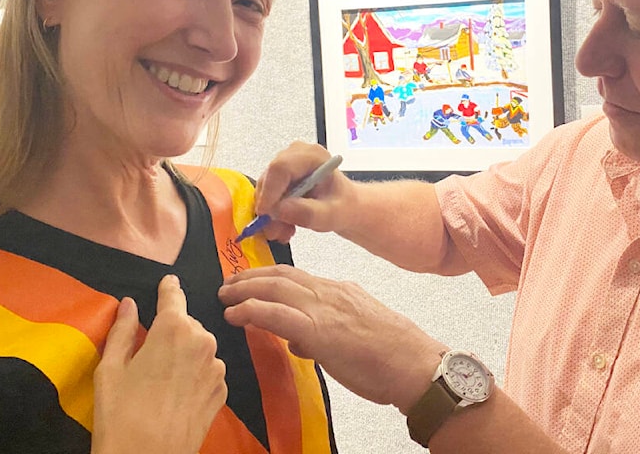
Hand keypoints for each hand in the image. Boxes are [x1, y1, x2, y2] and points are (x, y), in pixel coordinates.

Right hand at [92, 275, 226, 453]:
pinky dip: (195, 375)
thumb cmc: (121, 414)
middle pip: (187, 325)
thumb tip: (129, 303)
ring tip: (162, 378)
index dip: (169, 288)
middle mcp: (203, 342)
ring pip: (200, 348)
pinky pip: (208, 371)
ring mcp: (217, 368)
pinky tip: (177, 393)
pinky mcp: (223, 392)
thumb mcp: (110, 369)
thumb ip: (122, 331)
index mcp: (174, 329)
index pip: (173, 297)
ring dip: (185, 354)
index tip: (169, 280)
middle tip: (149, 353)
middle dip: (172, 331)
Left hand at [219, 265, 444, 412]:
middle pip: (280, 275)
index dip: (267, 276)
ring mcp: (323, 309)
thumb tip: (298, 341)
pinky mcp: (319, 331)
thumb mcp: (357, 332)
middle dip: (249, 278)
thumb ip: (325, 331)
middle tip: (227, 284)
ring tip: (224, 297)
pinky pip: (276, 314)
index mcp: (339, 291)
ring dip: (243, 290)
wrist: (415, 365)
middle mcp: (329, 292)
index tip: (248, 281)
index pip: (296, 276)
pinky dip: (251, 310)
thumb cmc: (392, 356)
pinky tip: (234, 314)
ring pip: (274, 288)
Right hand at [254, 141, 352, 242]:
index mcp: (312, 156)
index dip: (270, 191)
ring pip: (264, 190)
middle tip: (278, 231)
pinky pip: (265, 196)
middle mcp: (295, 155)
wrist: (345, 206)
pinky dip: (272, 215)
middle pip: (268, 179)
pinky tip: (285, 225)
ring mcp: (285, 165)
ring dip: (271, 216)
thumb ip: (309, 213)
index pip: (281, 167)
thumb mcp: (332, 214)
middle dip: (270, 209)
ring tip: (287, 231)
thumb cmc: (343, 205)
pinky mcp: (278, 178)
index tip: (267, 214)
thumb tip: (280, 209)